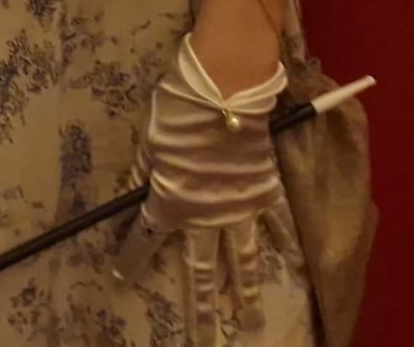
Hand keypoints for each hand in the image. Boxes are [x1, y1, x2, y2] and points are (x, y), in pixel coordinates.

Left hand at [113, 36, 296, 344]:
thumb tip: (136, 193)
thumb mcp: (149, 141)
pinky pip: (276, 224)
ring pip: (243, 260)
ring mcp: (240, 209)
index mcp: (170, 203)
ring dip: (246, 294)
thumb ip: (144, 172)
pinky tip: (291, 264)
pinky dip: (284, 243)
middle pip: (201, 271)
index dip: (131, 259)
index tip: (121, 278)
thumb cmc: (179, 113)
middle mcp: (205, 216)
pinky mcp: (265, 192)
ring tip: (251, 323)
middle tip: (204, 341)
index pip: (144, 239)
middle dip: (201, 309)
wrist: (227, 92)